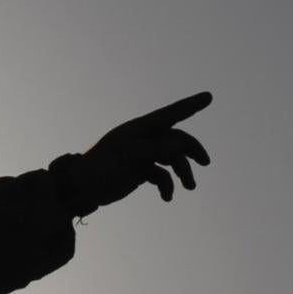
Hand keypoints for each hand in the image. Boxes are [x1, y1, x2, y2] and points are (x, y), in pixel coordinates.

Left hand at [69, 91, 213, 215]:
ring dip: (183, 172)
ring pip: (172, 159)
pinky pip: (162, 175)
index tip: (209, 96)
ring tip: (189, 187)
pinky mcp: (141, 171)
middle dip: (192, 150)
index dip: (190, 105)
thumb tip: (180, 142)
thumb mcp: (128, 155)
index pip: (170, 114)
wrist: (83, 187)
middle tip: (205, 163)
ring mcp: (144, 155)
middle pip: (177, 139)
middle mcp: (144, 138)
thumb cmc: (101, 166)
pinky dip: (167, 185)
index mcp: (140, 128)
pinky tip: (166, 197)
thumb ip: (154, 148)